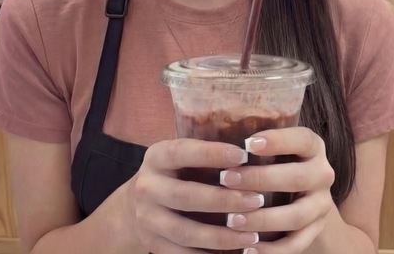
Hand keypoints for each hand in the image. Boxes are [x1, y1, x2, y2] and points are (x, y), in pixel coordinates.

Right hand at [132, 138, 264, 252]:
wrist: (137, 204)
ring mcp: (147, 219)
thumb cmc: (177, 173)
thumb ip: (208, 153)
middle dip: (224, 200)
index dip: (212, 153)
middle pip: (186, 196)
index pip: (182, 152)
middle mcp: (147, 187)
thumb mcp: (183, 156)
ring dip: (221, 236)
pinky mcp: (152, 245)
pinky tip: (234, 253)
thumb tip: (252, 150)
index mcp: (156, 157)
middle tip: (256, 201)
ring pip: (186, 232)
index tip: (243, 156)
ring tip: (252, 235)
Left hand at [220, 127, 334, 252]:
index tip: (249, 144)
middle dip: (260, 179)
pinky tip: (247, 250)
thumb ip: (254, 140)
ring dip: (262, 219)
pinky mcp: (315, 231)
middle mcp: (322, 173)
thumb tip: (208, 123)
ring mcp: (321, 205)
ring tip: (232, 220)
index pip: (301, 139)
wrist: (304, 193)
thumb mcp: (272, 145)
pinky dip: (272, 250)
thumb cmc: (274, 159)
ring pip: (296, 215)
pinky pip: (296, 244)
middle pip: (297, 177)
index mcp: (312, 146)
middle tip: (226, 179)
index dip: (278, 141)